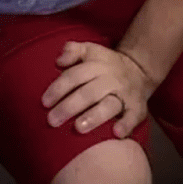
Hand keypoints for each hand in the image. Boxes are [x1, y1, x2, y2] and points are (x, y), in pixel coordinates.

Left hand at [41, 41, 157, 138]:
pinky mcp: (138, 108)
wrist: (139, 69)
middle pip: (88, 93)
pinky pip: (134, 117)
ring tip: (78, 128)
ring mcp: (124, 94)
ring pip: (109, 105)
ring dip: (94, 116)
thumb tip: (59, 60)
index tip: (44, 103)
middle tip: (52, 121)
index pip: (74, 76)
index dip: (58, 89)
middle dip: (69, 107)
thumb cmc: (105, 63)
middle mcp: (110, 79)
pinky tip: (116, 133)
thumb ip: (72, 50)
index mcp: (96, 64)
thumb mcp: (89, 50)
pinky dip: (126, 125)